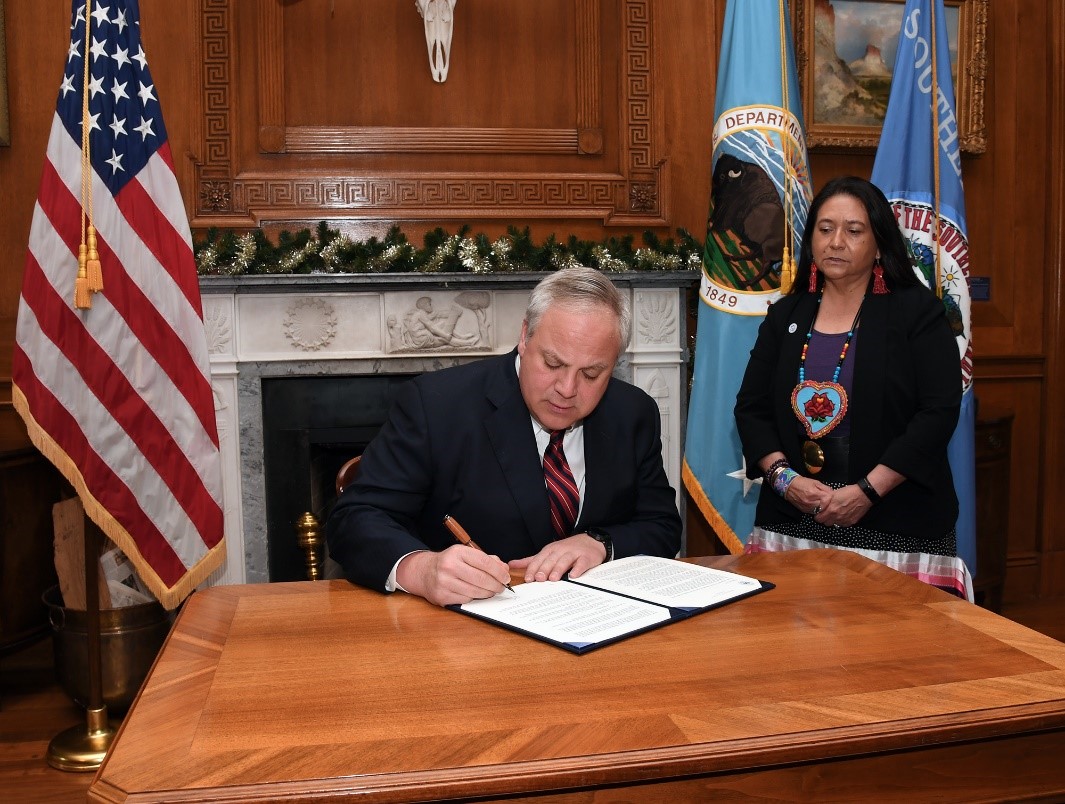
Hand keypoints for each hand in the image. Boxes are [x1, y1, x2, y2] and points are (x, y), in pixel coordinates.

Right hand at [396, 545, 511, 606]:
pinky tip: (476, 593)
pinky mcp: (442, 596)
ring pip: (475, 591)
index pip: (485, 562)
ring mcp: (444, 582)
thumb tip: (504, 568)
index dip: (499, 572)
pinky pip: (466, 599)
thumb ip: (486, 560)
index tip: (506, 577)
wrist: (424, 572)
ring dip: (488, 593)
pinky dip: (475, 597)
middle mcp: (449, 566)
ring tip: (492, 591)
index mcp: (457, 552)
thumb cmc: (449, 563)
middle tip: (502, 587)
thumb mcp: (465, 554)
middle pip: (482, 579)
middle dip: (496, 585)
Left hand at [508, 534, 606, 582]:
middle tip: (539, 579)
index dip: (533, 569)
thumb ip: (530, 560)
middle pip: (551, 560)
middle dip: (544, 569)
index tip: (528, 579)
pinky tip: (573, 576)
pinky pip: (581, 563)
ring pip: (565, 560)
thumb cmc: (567, 550)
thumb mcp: (547, 553)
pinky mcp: (586, 557)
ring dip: (558, 569)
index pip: (539, 559)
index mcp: (550, 550)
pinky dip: (577, 569)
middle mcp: (561, 550)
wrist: (590, 541)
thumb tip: (511, 564)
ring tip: (553, 579)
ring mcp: (574, 553)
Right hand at [784, 475, 832, 516]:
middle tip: (827, 500)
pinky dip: (816, 509)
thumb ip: (825, 488)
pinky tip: (815, 504)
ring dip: (822, 507)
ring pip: (820, 511)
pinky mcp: (804, 510)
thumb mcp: (815, 482)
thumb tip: (832, 493)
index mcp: (814, 493)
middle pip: (825, 506)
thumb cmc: (802, 483)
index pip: (828, 499)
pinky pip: (814, 512)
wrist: (789, 486)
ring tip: (821, 502)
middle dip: (827, 503)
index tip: (830, 495)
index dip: (830, 497)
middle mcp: (810, 501)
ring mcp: (807, 507)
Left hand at [814, 484, 871, 527]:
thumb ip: (826, 502)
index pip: (819, 519)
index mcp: (831, 510)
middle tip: (827, 513)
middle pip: (826, 523)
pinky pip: (843, 524)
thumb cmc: (849, 492)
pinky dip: (841, 521)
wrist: (863, 495)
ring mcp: (844, 520)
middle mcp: (837, 517)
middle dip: (825, 519)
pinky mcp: (851, 522)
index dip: (818, 516)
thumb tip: (820, 506)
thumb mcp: (833, 494)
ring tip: (836, 513)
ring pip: (834, 524)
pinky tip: (843, 515)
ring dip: (833, 520)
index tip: (820, 513)